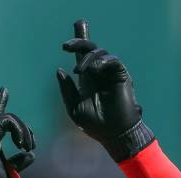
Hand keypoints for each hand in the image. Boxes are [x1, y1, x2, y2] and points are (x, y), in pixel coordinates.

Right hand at [0, 87, 34, 177]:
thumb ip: (17, 163)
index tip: (8, 102)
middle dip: (11, 114)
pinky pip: (10, 121)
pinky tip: (21, 144)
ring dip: (24, 133)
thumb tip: (31, 155)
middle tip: (29, 141)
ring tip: (28, 147)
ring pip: (11, 120)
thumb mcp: (6, 172)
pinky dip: (20, 131)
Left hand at [57, 19, 153, 161]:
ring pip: (100, 52)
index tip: (64, 46)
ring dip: (88, 57)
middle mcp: (98, 74)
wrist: (113, 133)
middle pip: (90, 49)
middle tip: (65, 46)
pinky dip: (103, 61)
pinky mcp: (121, 75)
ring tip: (80, 70)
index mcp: (87, 80)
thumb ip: (67, 90)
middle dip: (79, 42)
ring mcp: (110, 73)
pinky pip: (113, 60)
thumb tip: (59, 70)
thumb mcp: (74, 107)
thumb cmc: (94, 125)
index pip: (82, 58)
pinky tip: (95, 69)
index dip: (76, 47)